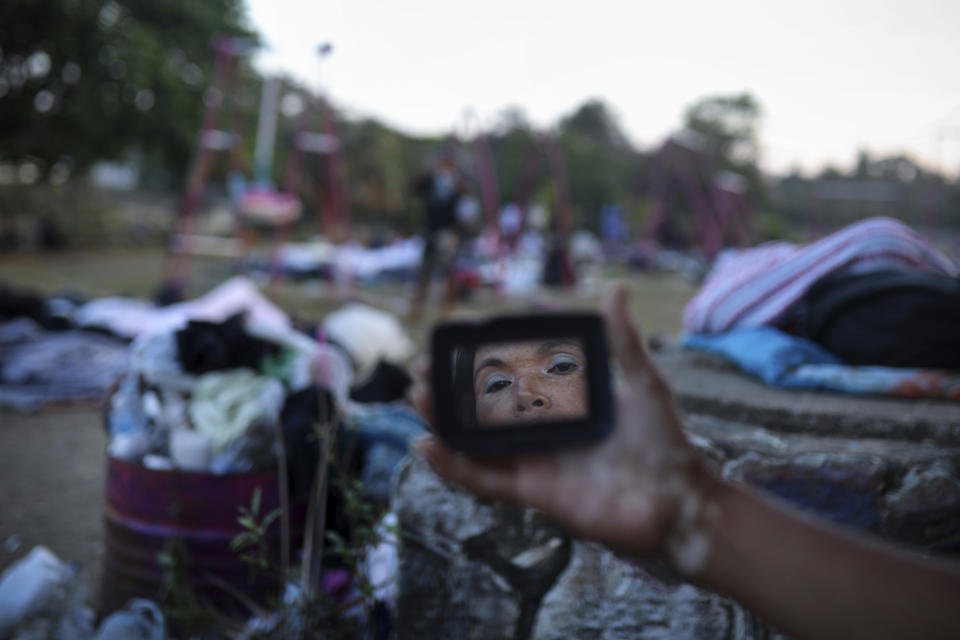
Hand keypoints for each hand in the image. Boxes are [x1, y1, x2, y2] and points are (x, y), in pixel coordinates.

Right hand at [413, 285, 707, 556]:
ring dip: (442, 422)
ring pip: (474, 441)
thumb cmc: (664, 441)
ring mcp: (534, 462)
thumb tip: (617, 288)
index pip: (512, 377)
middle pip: (483, 409)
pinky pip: (484, 480)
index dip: (481, 361)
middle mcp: (543, 431)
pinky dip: (453, 467)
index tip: (455, 339)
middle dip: (450, 390)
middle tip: (422, 368)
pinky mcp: (532, 492)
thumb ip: (622, 339)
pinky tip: (427, 446)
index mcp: (562, 403)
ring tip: (417, 397)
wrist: (677, 501)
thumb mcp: (642, 382)